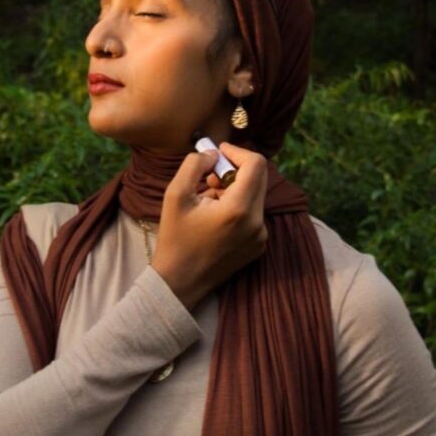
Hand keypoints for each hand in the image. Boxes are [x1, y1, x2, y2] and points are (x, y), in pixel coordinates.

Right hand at [151, 143, 267, 308]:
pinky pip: (254, 214)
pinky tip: (215, 218)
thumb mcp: (175, 195)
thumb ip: (194, 165)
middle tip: (208, 177)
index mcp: (238, 210)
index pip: (256, 164)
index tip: (218, 153)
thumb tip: (212, 153)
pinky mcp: (259, 246)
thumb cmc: (174, 239)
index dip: (237, 152)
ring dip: (234, 189)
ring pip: (255, 195)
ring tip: (208, 201)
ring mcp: (261, 236)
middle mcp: (257, 223)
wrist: (179, 283)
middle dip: (235, 170)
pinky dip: (238, 207)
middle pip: (259, 178)